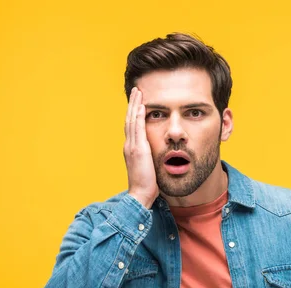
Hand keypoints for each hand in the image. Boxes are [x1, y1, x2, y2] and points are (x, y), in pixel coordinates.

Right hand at [123, 87, 158, 208]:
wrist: (141, 195)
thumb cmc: (147, 185)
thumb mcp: (150, 167)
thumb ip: (152, 158)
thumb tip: (161, 154)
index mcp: (132, 149)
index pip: (132, 126)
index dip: (134, 112)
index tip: (139, 101)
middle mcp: (130, 145)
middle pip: (130, 119)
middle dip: (133, 104)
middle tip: (137, 90)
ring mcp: (132, 146)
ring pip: (132, 120)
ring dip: (135, 105)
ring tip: (138, 92)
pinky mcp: (138, 150)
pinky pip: (138, 129)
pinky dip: (139, 116)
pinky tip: (143, 106)